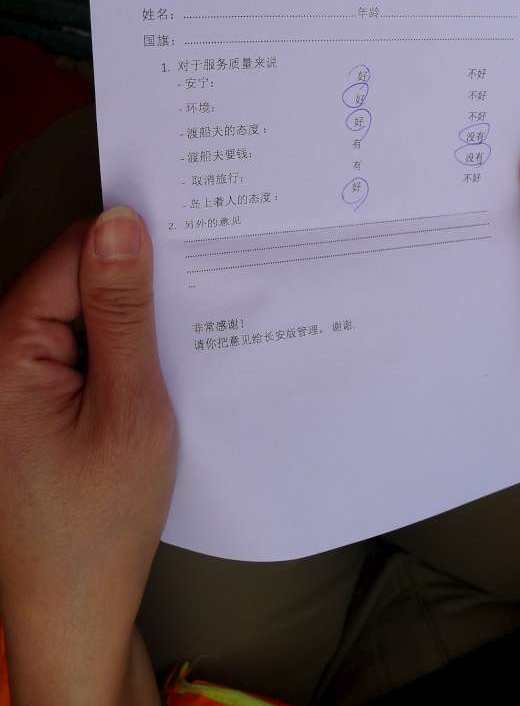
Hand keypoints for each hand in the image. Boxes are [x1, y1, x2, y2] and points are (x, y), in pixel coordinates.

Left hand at [0, 207, 176, 703]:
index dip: (130, 252)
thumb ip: (122, 311)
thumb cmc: (100, 521)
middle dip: (129, 292)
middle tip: (188, 319)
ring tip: (169, 359)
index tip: (187, 256)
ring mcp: (4, 383)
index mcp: (2, 352)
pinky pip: (68, 350)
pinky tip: (144, 382)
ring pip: (73, 315)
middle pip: (68, 281)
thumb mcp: (129, 407)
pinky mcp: (20, 403)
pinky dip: (108, 355)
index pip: (70, 256)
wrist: (73, 609)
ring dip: (122, 328)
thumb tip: (120, 223)